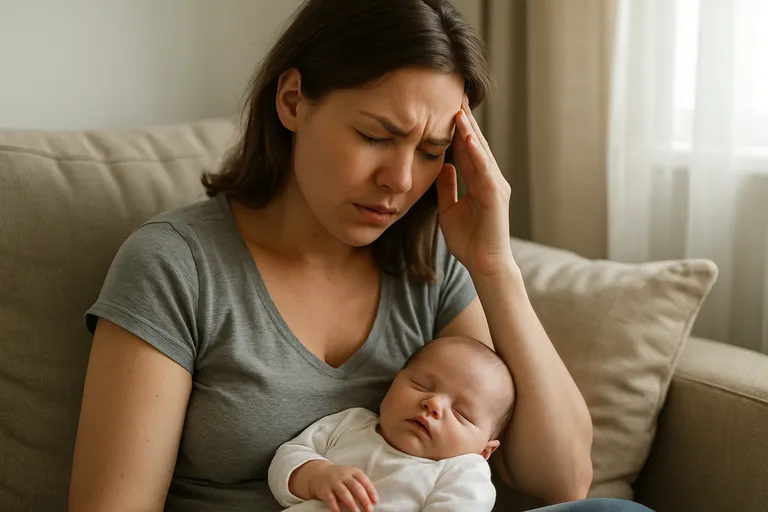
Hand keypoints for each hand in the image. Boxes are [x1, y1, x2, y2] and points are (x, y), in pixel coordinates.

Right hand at [304, 461, 377, 511]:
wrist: (319, 473)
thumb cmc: (340, 478)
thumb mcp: (351, 476)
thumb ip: (360, 485)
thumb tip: (371, 501)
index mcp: (353, 472)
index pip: (364, 480)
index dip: (371, 491)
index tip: (375, 501)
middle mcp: (343, 475)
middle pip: (355, 487)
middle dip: (363, 499)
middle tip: (369, 509)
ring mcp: (333, 482)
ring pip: (344, 493)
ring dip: (351, 504)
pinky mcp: (324, 490)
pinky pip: (331, 499)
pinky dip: (336, 507)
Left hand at [436, 96, 514, 275]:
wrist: (484, 264)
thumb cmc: (469, 241)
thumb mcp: (449, 209)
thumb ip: (447, 188)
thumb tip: (443, 166)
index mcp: (478, 181)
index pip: (466, 149)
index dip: (456, 128)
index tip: (446, 106)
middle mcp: (489, 178)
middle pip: (476, 144)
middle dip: (465, 120)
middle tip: (456, 94)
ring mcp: (495, 186)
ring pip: (481, 152)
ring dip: (470, 131)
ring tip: (459, 109)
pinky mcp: (496, 196)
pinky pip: (485, 171)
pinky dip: (477, 154)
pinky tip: (468, 138)